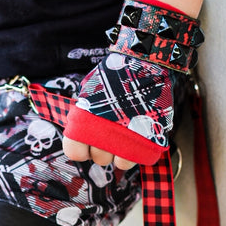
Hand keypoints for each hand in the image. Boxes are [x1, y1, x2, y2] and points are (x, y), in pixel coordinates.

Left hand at [62, 53, 175, 168]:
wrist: (143, 62)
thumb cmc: (113, 76)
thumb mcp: (89, 92)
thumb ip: (83, 117)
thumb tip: (79, 133)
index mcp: (85, 123)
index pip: (75, 153)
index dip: (80, 149)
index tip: (87, 141)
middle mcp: (105, 135)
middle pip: (99, 159)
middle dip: (104, 148)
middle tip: (111, 131)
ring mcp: (129, 140)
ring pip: (120, 163)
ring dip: (123, 152)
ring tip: (127, 133)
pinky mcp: (150, 141)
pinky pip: (140, 157)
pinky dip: (141, 149)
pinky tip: (140, 134)